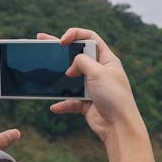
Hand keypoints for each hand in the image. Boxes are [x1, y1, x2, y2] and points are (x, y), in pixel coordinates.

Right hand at [40, 29, 145, 144]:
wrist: (119, 127)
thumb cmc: (114, 97)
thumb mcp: (98, 72)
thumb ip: (82, 62)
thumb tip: (70, 67)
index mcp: (107, 60)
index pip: (91, 38)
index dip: (75, 35)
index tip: (62, 41)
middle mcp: (100, 71)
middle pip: (77, 56)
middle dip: (60, 49)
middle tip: (42, 40)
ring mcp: (93, 87)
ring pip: (71, 78)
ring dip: (59, 78)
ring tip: (44, 72)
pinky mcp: (87, 103)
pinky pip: (71, 100)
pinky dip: (62, 103)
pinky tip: (55, 106)